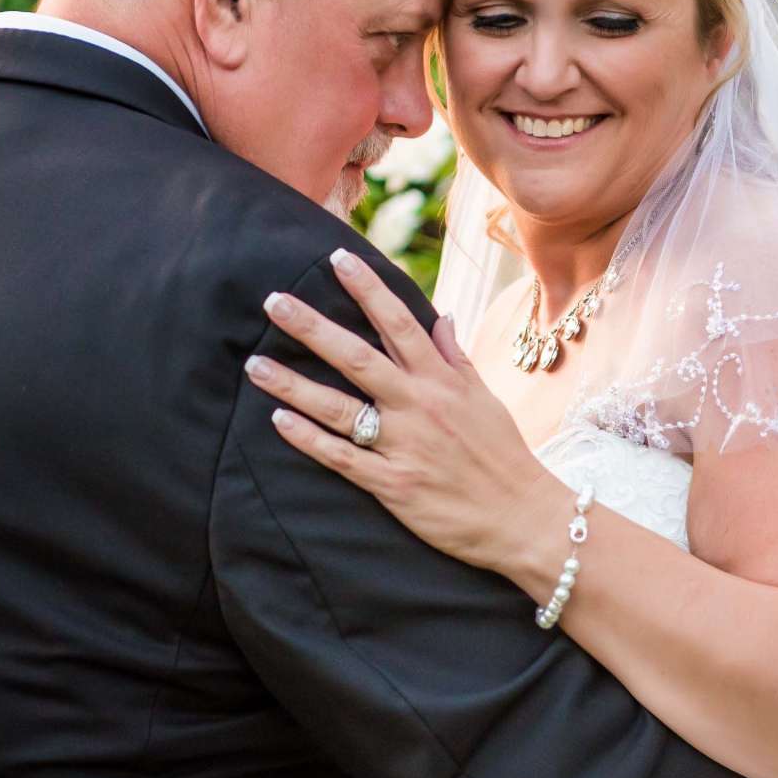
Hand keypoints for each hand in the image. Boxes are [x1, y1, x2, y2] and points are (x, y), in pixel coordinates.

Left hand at [250, 249, 565, 576]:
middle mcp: (419, 406)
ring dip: (293, 385)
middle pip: (356, 357)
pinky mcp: (392, 484)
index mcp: (442, 381)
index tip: (337, 259)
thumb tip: (440, 317)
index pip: (399, 322)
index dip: (367, 289)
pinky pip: (341, 458)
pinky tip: (278, 421)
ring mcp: (403, 445)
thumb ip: (456, 357)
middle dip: (312, 328)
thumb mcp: (484, 398)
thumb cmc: (503, 455)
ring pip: (338, 408)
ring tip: (255, 364)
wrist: (522, 517)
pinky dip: (308, 439)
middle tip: (273, 302)